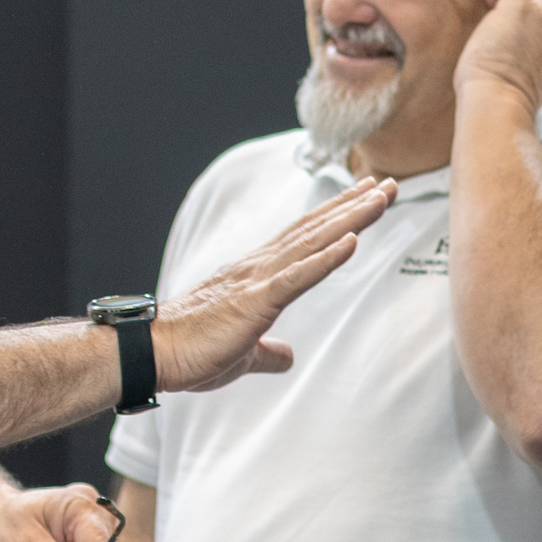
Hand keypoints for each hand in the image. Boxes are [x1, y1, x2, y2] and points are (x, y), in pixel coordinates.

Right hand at [153, 180, 393, 392]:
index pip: (305, 239)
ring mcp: (258, 281)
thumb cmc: (190, 351)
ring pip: (313, 243)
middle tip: (388, 183)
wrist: (153, 354)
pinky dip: (326, 259)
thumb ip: (266, 353)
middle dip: (354, 206)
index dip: (337, 217)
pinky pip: (297, 277)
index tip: (365, 198)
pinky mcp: (254, 302)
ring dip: (349, 220)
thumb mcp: (242, 355)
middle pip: (315, 230)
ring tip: (380, 198)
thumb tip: (286, 357)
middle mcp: (260, 268)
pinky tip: (351, 242)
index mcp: (257, 277)